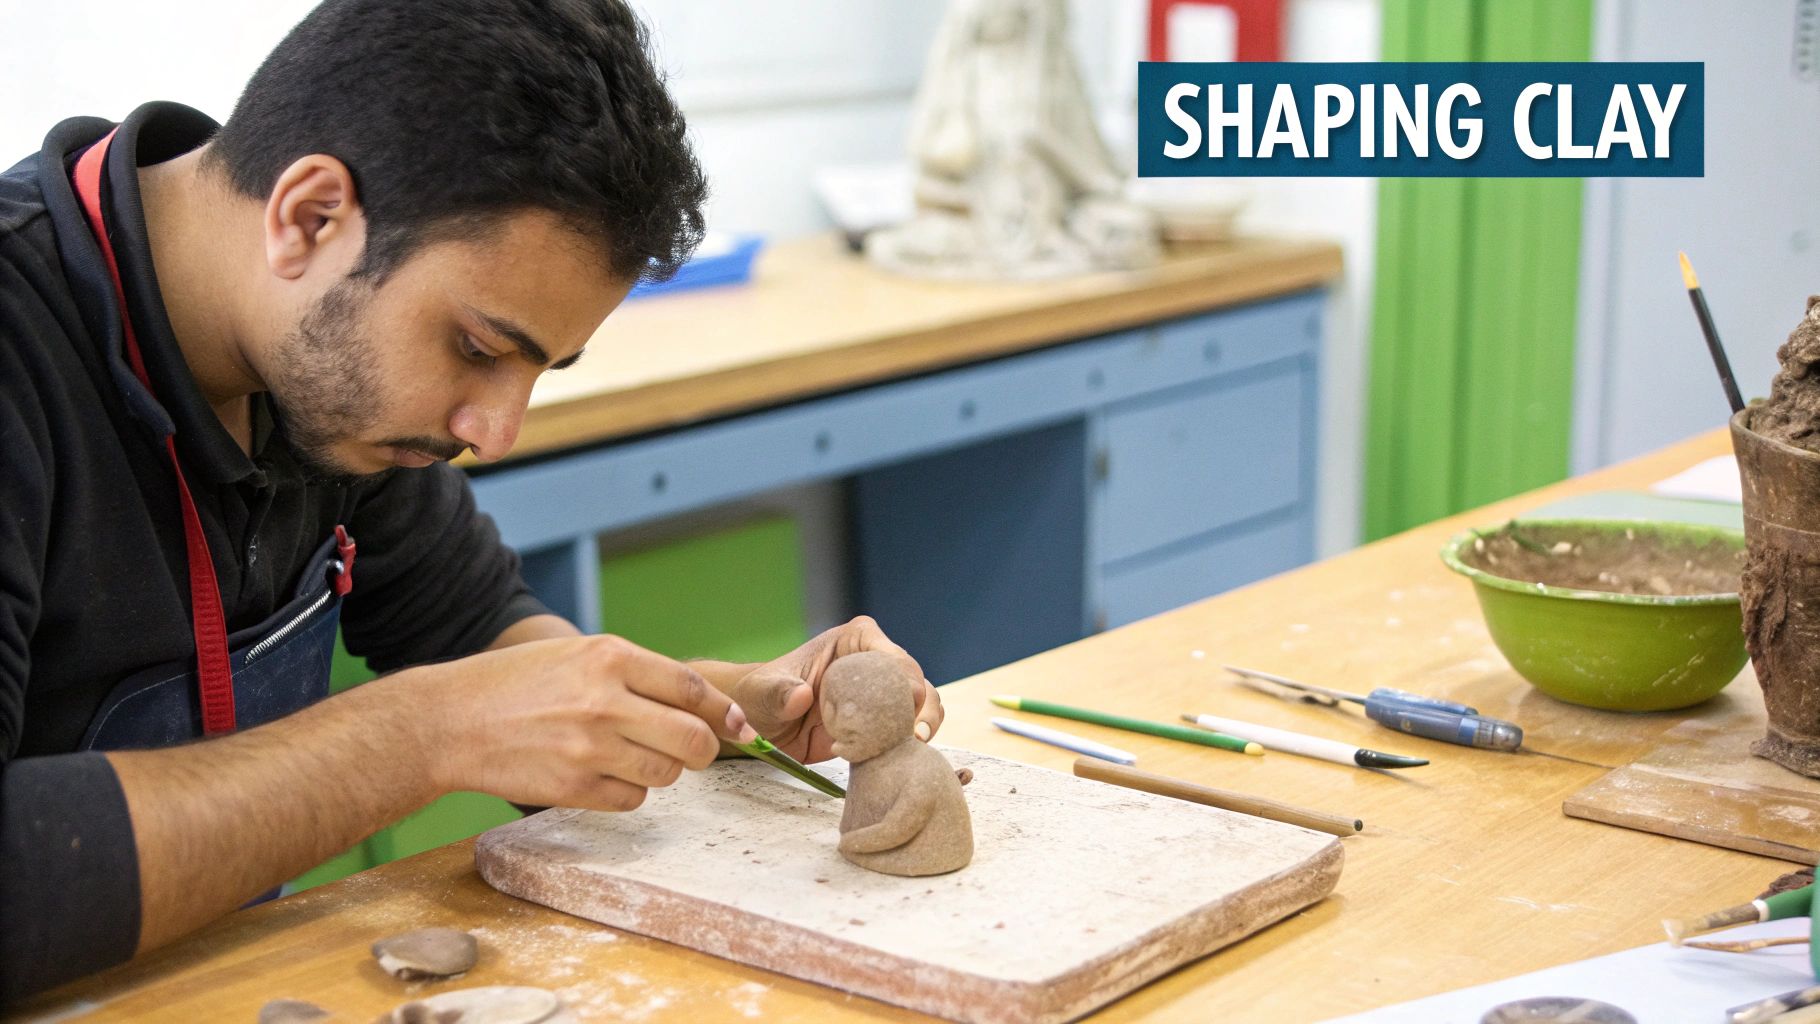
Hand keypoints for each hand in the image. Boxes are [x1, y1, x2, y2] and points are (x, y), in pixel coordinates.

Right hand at [418, 634, 755, 811]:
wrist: (448, 721)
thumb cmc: (515, 683)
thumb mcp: (576, 655)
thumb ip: (635, 673)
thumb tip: (701, 704)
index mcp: (609, 658)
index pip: (693, 688)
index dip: (724, 712)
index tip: (740, 726)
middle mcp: (604, 702)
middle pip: (693, 739)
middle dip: (704, 749)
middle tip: (694, 750)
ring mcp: (589, 749)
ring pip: (667, 774)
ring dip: (664, 771)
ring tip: (634, 756)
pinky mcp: (573, 788)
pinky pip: (632, 800)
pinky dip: (629, 792)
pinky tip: (603, 775)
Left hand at [724, 616, 941, 762]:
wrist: (761, 723)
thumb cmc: (761, 695)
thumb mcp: (764, 691)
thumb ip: (780, 692)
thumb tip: (801, 697)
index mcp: (854, 641)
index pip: (889, 653)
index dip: (904, 675)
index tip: (908, 699)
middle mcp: (875, 662)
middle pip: (914, 680)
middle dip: (922, 707)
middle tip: (917, 734)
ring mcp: (882, 694)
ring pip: (922, 704)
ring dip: (923, 725)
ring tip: (914, 747)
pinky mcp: (882, 723)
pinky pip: (909, 730)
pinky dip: (909, 743)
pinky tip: (895, 757)